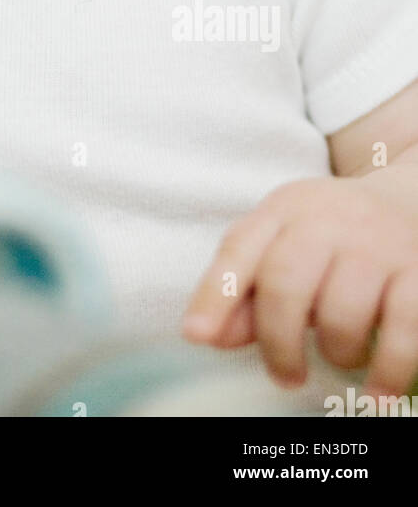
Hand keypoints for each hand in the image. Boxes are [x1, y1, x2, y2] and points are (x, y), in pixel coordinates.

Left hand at [182, 173, 417, 396]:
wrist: (409, 198)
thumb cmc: (333, 234)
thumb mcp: (282, 244)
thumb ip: (244, 290)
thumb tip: (207, 337)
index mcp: (283, 210)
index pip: (239, 249)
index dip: (215, 295)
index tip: (196, 336)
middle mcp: (326, 220)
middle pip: (286, 283)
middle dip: (278, 342)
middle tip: (285, 375)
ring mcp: (375, 244)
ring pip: (342, 312)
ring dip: (337, 353)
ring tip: (339, 357)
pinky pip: (403, 328)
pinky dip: (388, 370)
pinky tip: (377, 393)